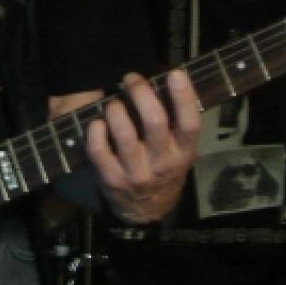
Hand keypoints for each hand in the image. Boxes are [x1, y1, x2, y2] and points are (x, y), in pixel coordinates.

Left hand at [85, 69, 199, 224]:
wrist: (147, 211)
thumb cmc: (165, 170)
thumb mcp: (180, 151)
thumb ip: (176, 124)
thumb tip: (164, 81)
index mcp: (184, 153)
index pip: (190, 123)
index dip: (184, 97)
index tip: (174, 73)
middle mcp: (162, 164)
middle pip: (154, 121)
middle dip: (141, 92)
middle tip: (131, 79)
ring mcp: (136, 173)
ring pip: (124, 133)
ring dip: (116, 109)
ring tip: (114, 102)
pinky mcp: (111, 179)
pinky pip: (99, 150)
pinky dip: (95, 131)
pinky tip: (98, 122)